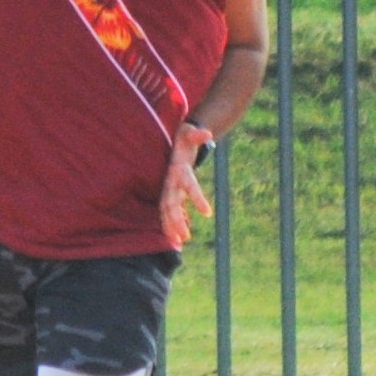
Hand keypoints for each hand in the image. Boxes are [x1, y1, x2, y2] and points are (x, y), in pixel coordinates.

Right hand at [158, 124, 214, 248]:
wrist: (174, 140)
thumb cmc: (184, 136)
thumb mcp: (190, 133)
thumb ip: (197, 134)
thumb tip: (207, 133)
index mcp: (178, 169)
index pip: (188, 185)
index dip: (197, 198)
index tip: (208, 213)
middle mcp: (171, 181)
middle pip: (172, 204)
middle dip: (176, 221)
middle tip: (185, 238)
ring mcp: (169, 188)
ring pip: (167, 211)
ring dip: (172, 226)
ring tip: (179, 242)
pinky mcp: (171, 192)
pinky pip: (169, 210)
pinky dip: (172, 223)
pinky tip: (180, 236)